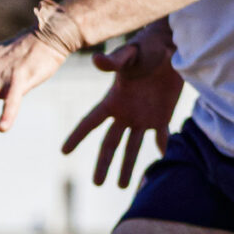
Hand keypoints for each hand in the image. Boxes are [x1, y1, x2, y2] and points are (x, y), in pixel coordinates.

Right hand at [61, 25, 183, 185]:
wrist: (170, 47)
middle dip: (103, 164)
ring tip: (121, 186)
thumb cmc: (147, 48)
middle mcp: (125, 112)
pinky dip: (162, 148)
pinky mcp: (162, 115)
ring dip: (127, 166)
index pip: (90, 122)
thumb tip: (96, 60)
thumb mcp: (129, 55)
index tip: (64, 152)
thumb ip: (114, 62)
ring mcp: (143, 116)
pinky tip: (161, 161)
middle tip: (98, 184)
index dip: (77, 137)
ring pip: (133, 147)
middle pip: (110, 143)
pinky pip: (162, 137)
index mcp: (113, 100)